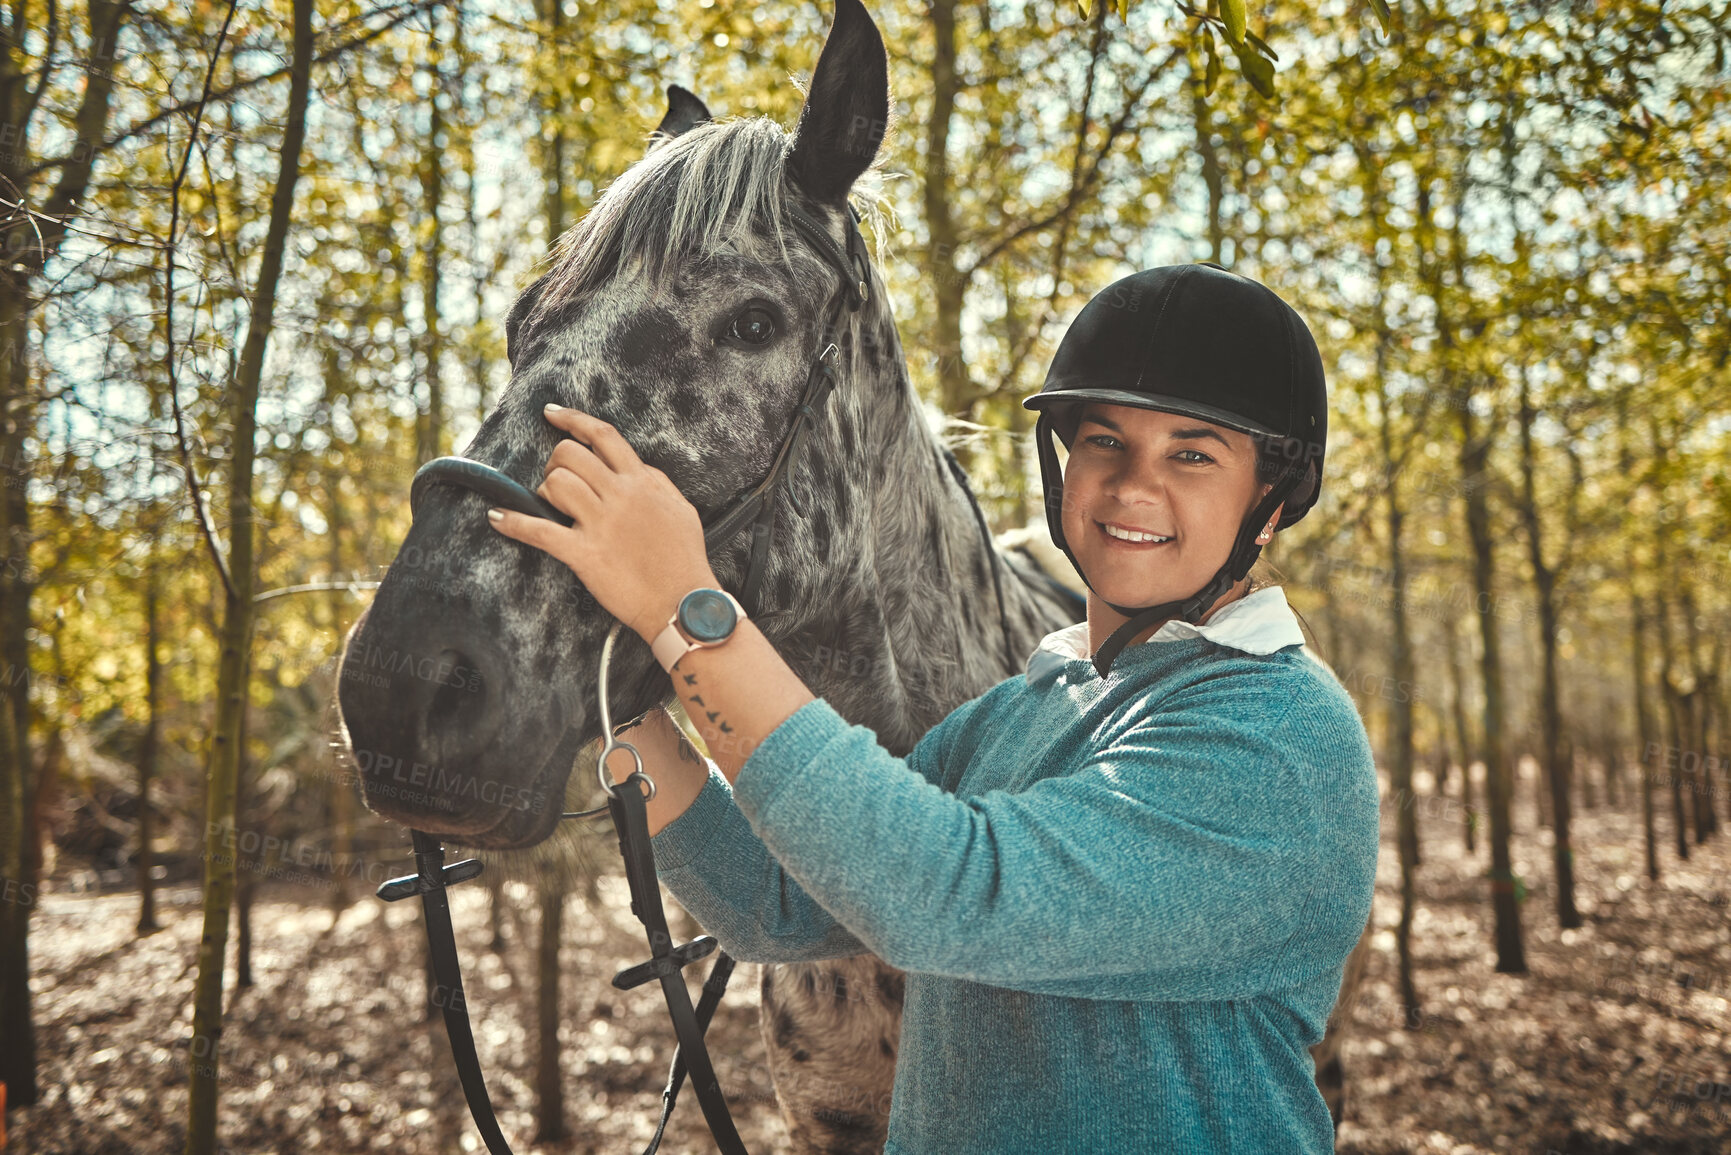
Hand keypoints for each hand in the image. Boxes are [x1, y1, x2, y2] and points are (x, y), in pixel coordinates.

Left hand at [486, 404, 717, 643]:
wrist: (683, 602)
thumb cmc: (685, 559)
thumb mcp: (681, 509)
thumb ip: (657, 482)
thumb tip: (636, 468)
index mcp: (642, 482)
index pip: (603, 436)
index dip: (573, 419)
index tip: (551, 414)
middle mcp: (619, 496)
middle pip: (570, 455)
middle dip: (556, 464)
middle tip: (557, 482)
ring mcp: (601, 524)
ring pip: (555, 484)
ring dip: (544, 493)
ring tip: (551, 508)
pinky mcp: (585, 554)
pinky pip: (539, 531)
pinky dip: (513, 523)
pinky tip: (497, 517)